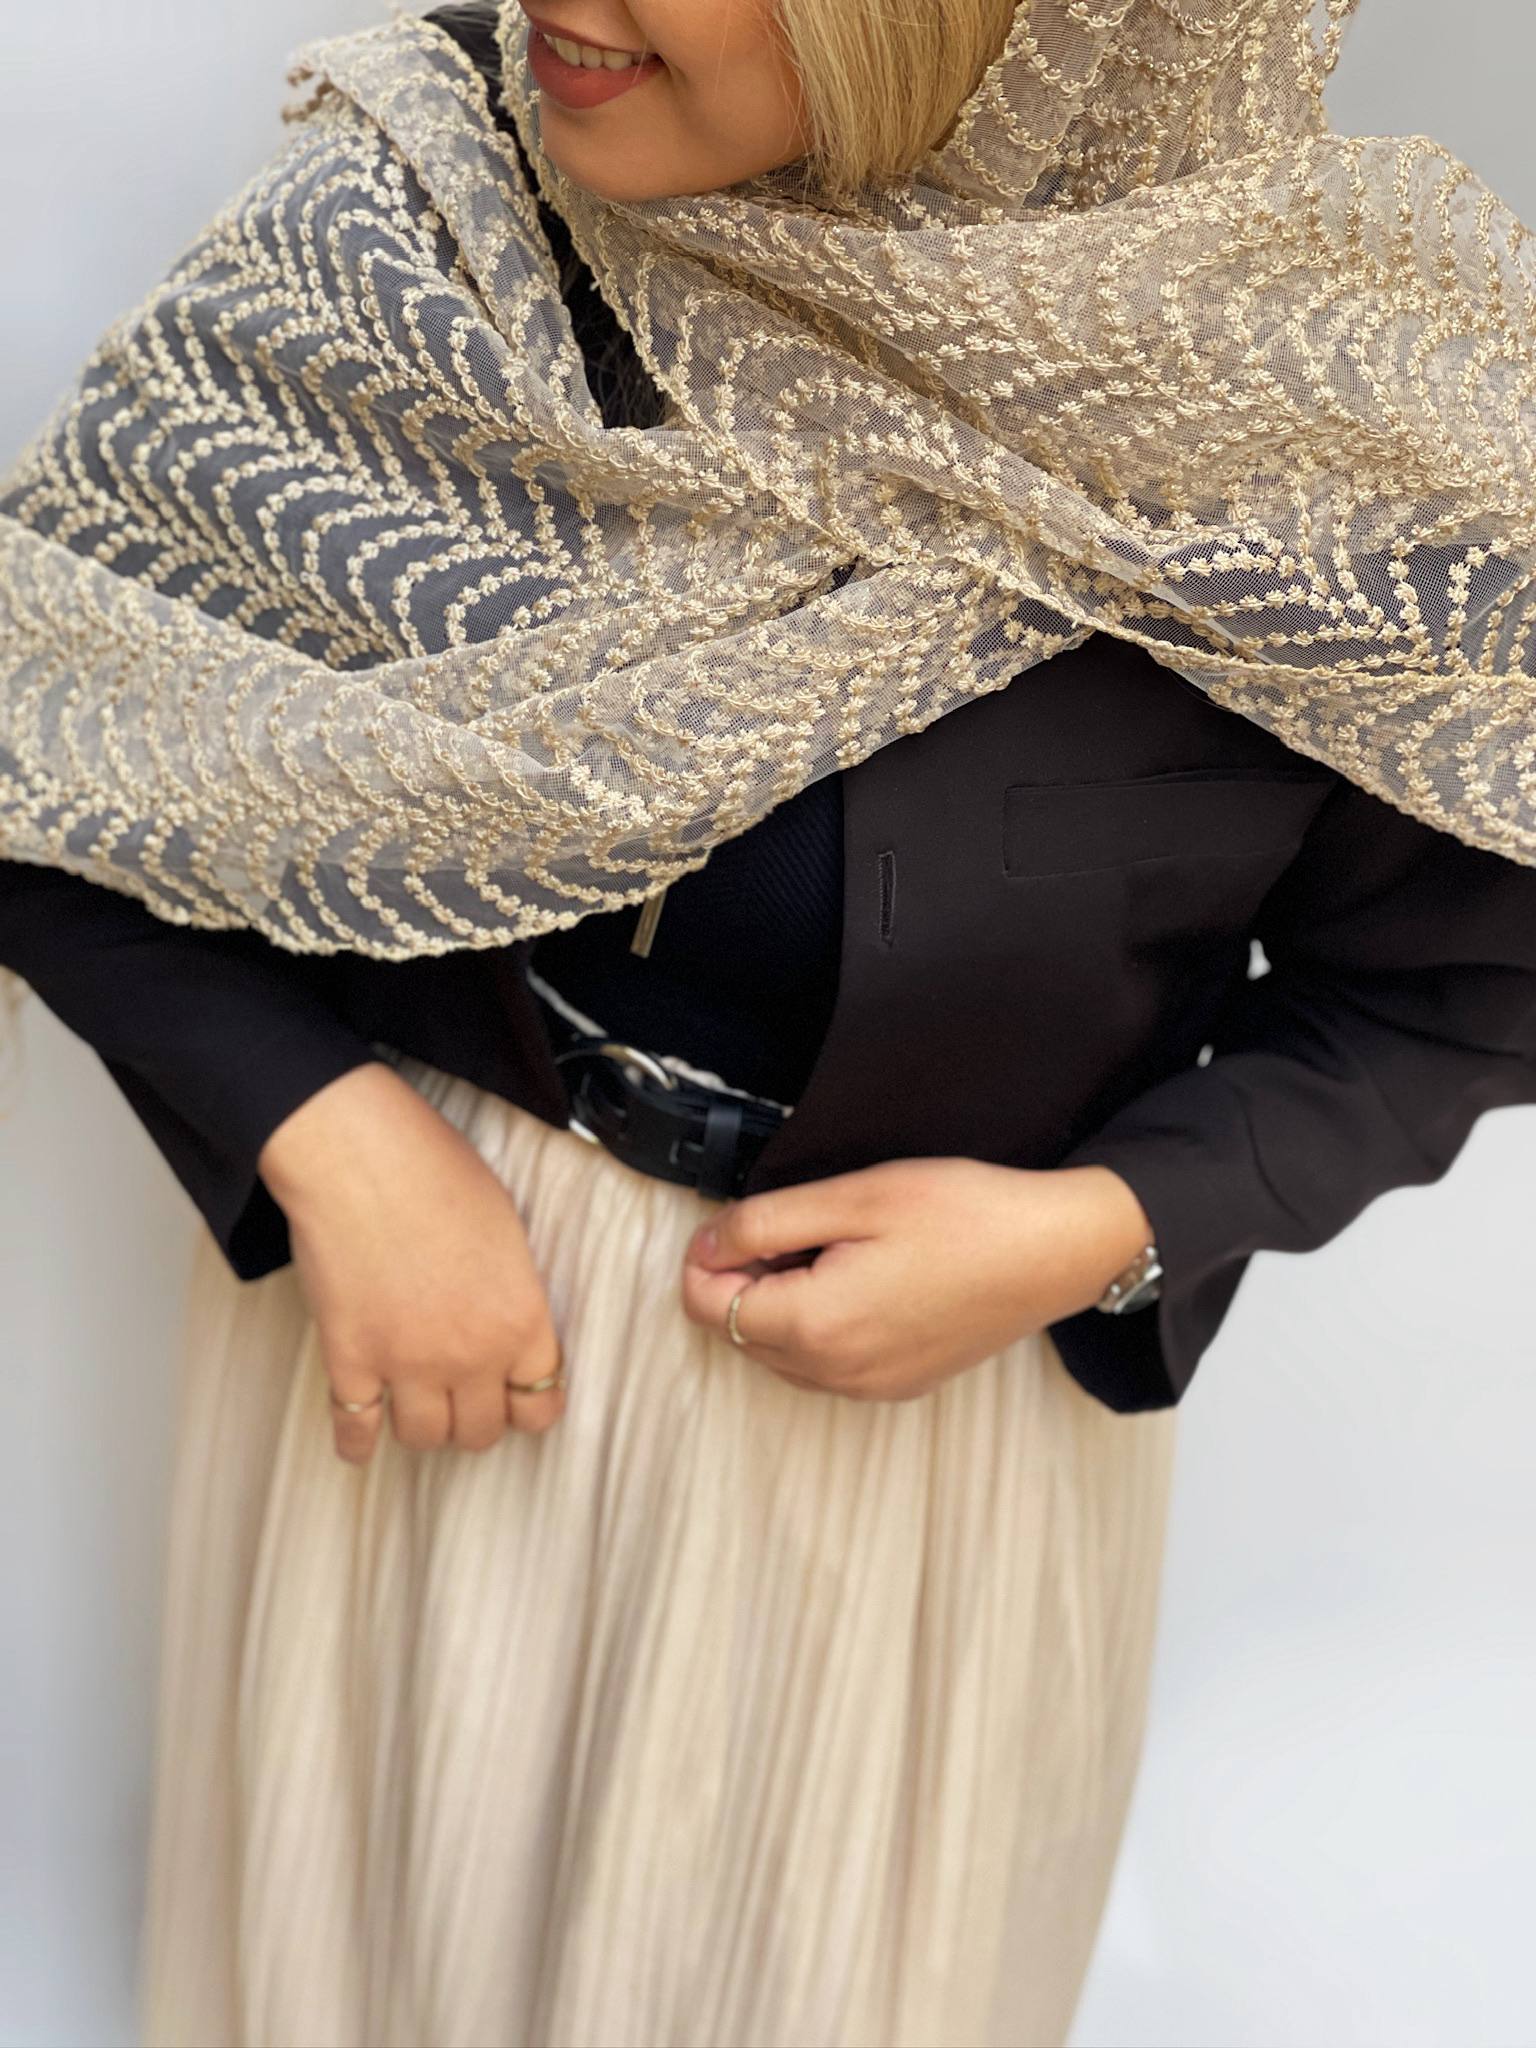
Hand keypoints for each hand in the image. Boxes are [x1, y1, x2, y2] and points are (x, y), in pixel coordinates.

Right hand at [258, 1062, 564, 1463]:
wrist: (362, 1157)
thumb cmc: (438, 1172)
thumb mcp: (508, 1231)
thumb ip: (513, 1293)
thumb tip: (509, 1321)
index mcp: (522, 1320)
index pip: (541, 1404)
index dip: (528, 1404)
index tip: (516, 1398)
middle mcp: (471, 1355)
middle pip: (481, 1430)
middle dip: (474, 1417)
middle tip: (462, 1399)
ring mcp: (407, 1364)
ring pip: (424, 1437)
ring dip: (422, 1426)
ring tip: (416, 1407)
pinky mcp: (350, 1361)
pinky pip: (355, 1430)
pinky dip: (357, 1442)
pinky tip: (360, 1442)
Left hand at [681, 1158, 1153, 1402]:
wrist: (1054, 1251)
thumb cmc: (962, 1215)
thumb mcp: (852, 1199)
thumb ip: (763, 1224)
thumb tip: (704, 1245)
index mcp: (814, 1326)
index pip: (706, 1305)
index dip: (708, 1254)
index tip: (745, 1218)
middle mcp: (835, 1374)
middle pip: (737, 1332)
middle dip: (743, 1279)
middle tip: (799, 1225)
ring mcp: (869, 1388)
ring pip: (778, 1352)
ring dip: (780, 1303)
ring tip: (833, 1249)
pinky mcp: (899, 1386)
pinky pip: (824, 1365)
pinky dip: (819, 1325)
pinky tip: (861, 1280)